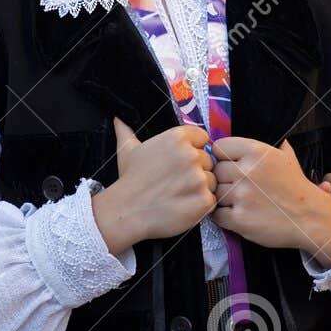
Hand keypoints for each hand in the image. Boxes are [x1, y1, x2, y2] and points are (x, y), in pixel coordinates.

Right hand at [91, 116, 214, 254]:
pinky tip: (183, 206)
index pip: (202, 138)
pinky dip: (201, 205)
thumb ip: (128, 132)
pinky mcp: (204, 200)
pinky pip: (212, 200)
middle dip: (196, 171)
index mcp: (177, 138)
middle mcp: (191, 155)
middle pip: (208, 161)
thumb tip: (118, 118)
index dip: (193, 150)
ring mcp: (199, 178)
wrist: (126, 212)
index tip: (179, 163)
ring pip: (211, 181)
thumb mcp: (127, 150)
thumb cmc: (129, 181)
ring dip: (200, 188)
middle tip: (175, 182)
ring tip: (178, 195)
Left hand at [212, 137, 330, 267]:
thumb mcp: (286, 157)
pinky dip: (224, 217)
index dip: (224, 157)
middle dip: (225, 180)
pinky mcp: (239, 219)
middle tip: (240, 187)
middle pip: (216, 171)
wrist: (311, 217)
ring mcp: (242, 196)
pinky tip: (239, 214)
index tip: (233, 165)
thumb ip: (269, 145)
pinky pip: (217, 214)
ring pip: (215, 193)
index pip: (219, 147)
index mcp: (256, 151)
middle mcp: (247, 171)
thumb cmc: (296, 188)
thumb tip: (262, 132)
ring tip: (242, 202)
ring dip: (224, 199)